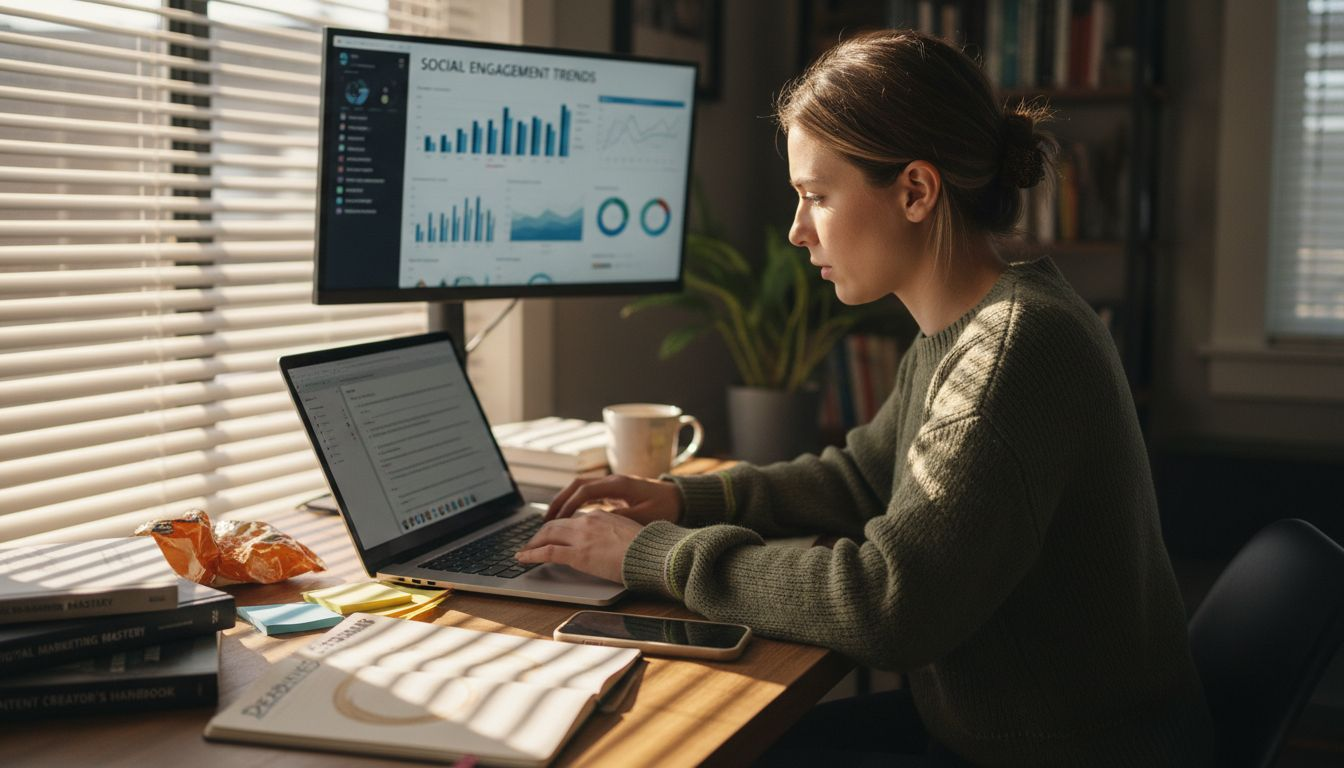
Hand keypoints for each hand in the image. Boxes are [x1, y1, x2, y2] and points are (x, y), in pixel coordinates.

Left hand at [515, 509, 643, 582]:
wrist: (652, 554)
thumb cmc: (646, 548)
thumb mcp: (629, 533)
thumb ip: (613, 533)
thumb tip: (610, 541)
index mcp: (600, 515)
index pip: (572, 519)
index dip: (559, 527)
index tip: (552, 534)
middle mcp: (587, 521)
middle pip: (555, 524)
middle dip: (540, 534)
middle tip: (531, 543)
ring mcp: (581, 537)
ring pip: (547, 535)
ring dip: (532, 543)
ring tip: (524, 552)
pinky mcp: (578, 555)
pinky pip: (547, 552)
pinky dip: (531, 555)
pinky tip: (522, 559)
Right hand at [545, 474, 683, 524]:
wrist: (681, 499)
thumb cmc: (666, 508)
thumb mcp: (644, 517)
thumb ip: (620, 518)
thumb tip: (596, 523)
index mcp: (619, 484)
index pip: (585, 489)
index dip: (568, 504)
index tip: (556, 521)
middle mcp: (613, 480)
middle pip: (577, 485)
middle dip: (559, 501)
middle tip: (545, 521)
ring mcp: (613, 484)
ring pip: (581, 488)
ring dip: (565, 501)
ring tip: (551, 520)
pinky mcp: (615, 491)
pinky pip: (588, 493)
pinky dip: (575, 503)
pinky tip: (569, 518)